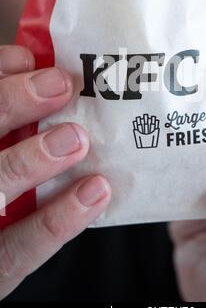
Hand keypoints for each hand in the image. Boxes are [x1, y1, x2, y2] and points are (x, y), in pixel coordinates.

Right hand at [0, 45, 110, 299]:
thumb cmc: (9, 185)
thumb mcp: (8, 144)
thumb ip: (12, 116)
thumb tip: (33, 66)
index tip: (26, 58)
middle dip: (10, 106)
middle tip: (59, 85)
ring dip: (32, 160)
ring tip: (77, 138)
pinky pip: (21, 248)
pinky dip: (59, 218)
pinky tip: (95, 192)